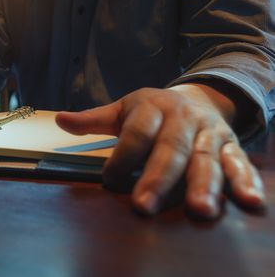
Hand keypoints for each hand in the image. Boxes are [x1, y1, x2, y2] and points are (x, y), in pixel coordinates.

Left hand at [55, 84, 264, 218]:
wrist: (198, 96)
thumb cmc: (153, 110)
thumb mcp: (123, 109)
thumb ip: (94, 119)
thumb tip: (60, 120)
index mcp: (154, 107)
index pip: (137, 132)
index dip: (123, 155)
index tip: (109, 179)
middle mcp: (183, 119)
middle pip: (170, 149)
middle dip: (158, 178)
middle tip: (144, 205)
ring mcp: (209, 133)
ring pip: (206, 158)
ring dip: (204, 184)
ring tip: (200, 210)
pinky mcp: (231, 145)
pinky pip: (239, 163)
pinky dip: (245, 181)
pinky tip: (247, 202)